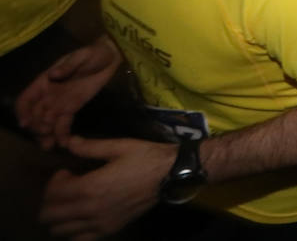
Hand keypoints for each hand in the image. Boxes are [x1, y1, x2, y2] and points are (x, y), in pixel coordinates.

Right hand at [17, 39, 121, 150]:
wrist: (112, 58)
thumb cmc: (94, 53)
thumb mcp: (82, 55)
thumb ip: (68, 65)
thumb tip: (53, 74)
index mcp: (45, 81)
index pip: (26, 98)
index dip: (23, 111)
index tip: (26, 124)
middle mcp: (49, 94)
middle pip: (36, 114)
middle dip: (37, 126)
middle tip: (45, 134)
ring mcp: (61, 102)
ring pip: (48, 122)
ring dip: (46, 134)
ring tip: (49, 146)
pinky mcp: (73, 108)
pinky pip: (64, 123)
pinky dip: (62, 133)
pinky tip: (63, 143)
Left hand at [40, 135, 175, 238]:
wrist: (171, 175)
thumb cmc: (146, 157)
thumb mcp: (119, 146)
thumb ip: (90, 146)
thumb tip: (68, 142)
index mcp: (91, 186)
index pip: (53, 194)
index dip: (54, 181)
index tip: (66, 171)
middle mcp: (90, 209)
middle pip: (49, 215)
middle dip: (50, 200)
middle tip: (66, 187)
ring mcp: (99, 223)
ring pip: (60, 230)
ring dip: (59, 216)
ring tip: (73, 201)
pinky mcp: (109, 230)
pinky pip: (79, 239)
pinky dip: (74, 230)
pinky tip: (83, 217)